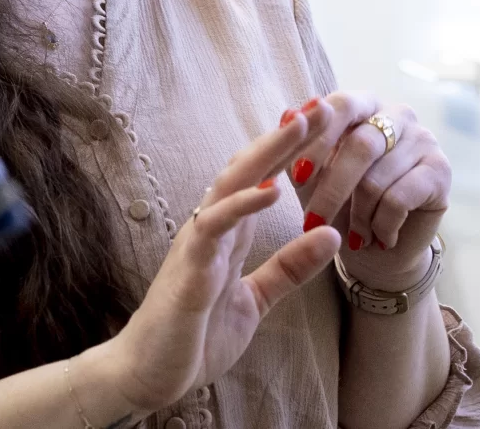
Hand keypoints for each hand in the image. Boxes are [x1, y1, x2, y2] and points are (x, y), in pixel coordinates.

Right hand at [92, 115, 341, 414]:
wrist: (150, 373)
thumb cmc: (195, 335)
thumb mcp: (257, 299)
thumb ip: (289, 268)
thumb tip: (329, 234)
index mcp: (226, 235)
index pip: (262, 180)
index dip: (291, 151)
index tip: (325, 123)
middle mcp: (210, 230)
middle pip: (248, 170)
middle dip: (283, 138)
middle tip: (321, 105)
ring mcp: (197, 246)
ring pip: (230, 186)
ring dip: (265, 154)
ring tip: (298, 126)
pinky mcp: (189, 271)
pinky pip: (214, 229)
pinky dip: (241, 206)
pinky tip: (270, 190)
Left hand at [285, 92, 449, 289]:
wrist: (378, 246)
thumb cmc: (339, 203)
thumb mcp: (310, 177)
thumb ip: (297, 146)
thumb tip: (288, 114)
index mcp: (364, 104)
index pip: (340, 106)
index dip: (318, 139)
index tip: (297, 175)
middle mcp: (397, 114)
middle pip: (360, 146)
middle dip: (331, 190)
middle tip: (310, 222)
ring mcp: (424, 140)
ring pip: (377, 179)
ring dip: (357, 216)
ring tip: (352, 234)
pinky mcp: (440, 171)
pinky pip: (399, 199)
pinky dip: (380, 225)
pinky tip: (378, 238)